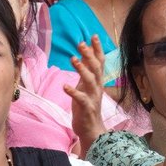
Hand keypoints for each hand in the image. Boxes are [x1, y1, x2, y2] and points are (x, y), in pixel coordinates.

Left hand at [64, 36, 108, 153]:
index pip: (100, 62)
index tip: (93, 36)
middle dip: (89, 55)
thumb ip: (86, 72)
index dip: (97, 49)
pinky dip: (73, 92)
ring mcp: (93, 98)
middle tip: (81, 44)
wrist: (91, 129)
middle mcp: (97, 88)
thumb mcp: (86, 86)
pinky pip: (81, 99)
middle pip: (96, 68)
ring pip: (90, 81)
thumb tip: (85, 55)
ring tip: (73, 59)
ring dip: (82, 69)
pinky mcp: (86, 109)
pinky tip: (65, 86)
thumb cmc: (86, 106)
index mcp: (97, 82)